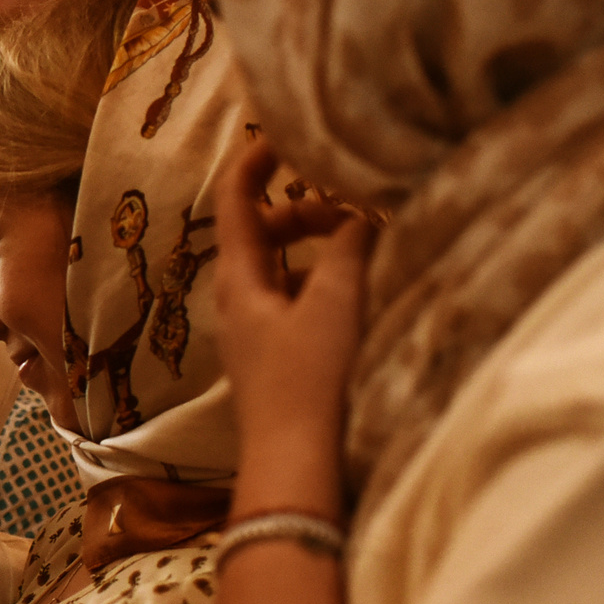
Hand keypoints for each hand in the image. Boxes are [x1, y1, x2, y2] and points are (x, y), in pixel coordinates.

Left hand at [211, 144, 375, 515]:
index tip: (287, 131)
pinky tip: (367, 289)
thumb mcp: (335, 302)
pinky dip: (330, 280)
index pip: (235, 201)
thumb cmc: (309, 385)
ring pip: (287, 267)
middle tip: (352, 197)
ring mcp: (261, 334)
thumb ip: (350, 246)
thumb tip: (364, 206)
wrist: (298, 472)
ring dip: (322, 244)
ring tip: (368, 237)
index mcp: (240, 280)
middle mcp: (242, 303)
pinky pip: (303, 300)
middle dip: (305, 205)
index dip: (255, 160)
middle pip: (264, 232)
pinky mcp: (284, 361)